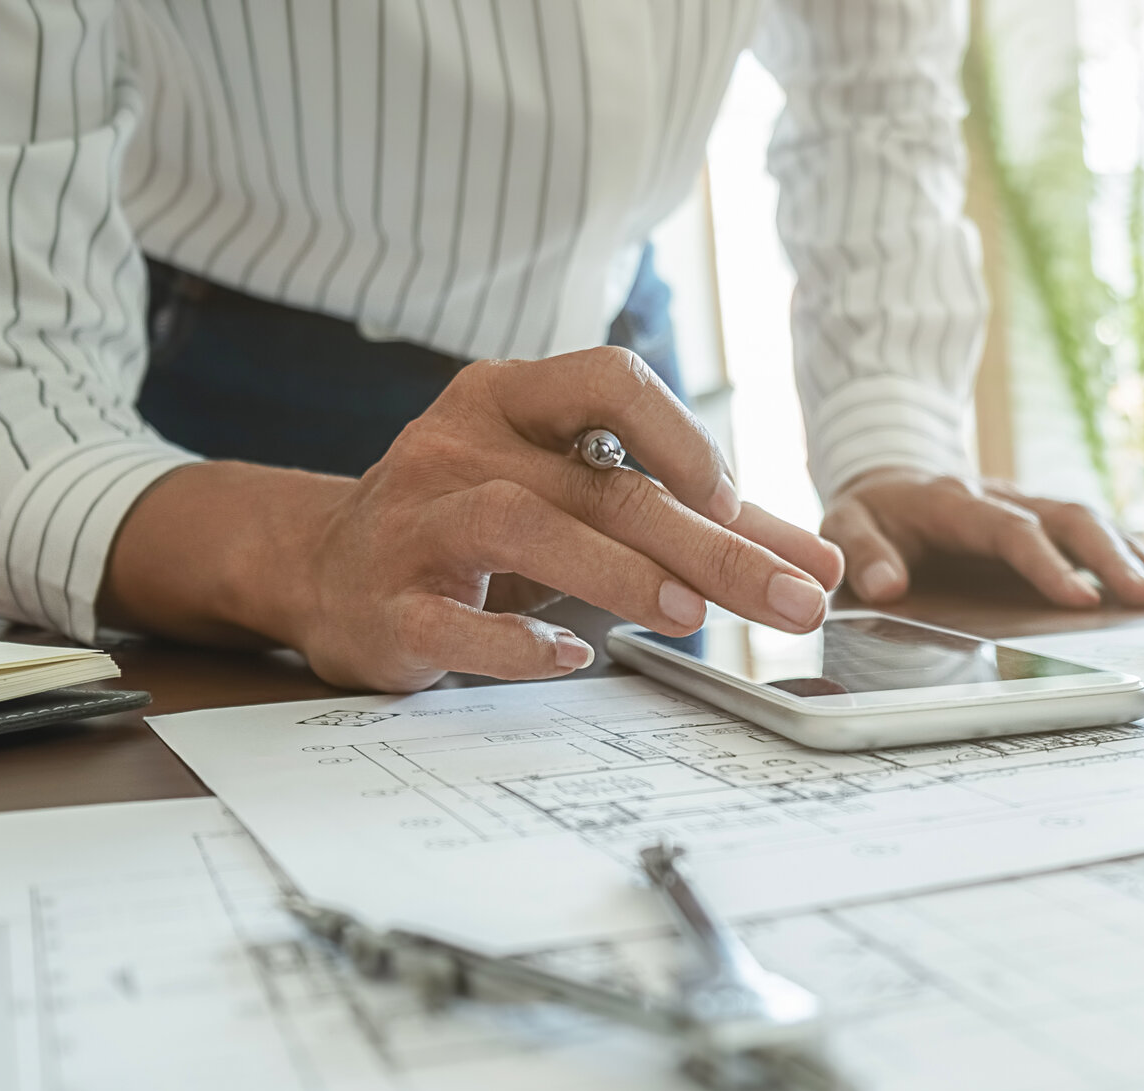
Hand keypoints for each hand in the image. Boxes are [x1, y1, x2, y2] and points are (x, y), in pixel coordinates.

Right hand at [103, 348, 842, 690]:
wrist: (320, 570)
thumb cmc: (474, 530)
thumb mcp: (575, 501)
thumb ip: (696, 524)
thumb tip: (822, 564)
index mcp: (511, 402)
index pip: (608, 380)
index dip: (682, 434)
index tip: (738, 500)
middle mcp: (459, 446)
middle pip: (600, 483)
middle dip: (711, 541)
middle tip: (795, 596)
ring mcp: (415, 523)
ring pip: (522, 526)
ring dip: (618, 572)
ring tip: (692, 616)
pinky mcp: (386, 604)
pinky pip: (450, 621)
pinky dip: (514, 641)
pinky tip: (572, 656)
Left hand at [821, 468, 1143, 609]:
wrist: (887, 477)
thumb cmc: (871, 511)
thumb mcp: (845, 525)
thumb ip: (863, 552)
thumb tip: (887, 586)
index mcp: (956, 501)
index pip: (1012, 531)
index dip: (1048, 564)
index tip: (1080, 600)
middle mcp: (1003, 496)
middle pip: (1069, 519)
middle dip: (1113, 559)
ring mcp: (1028, 504)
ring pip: (1089, 520)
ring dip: (1132, 555)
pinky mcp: (1042, 519)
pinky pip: (1092, 530)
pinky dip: (1130, 551)